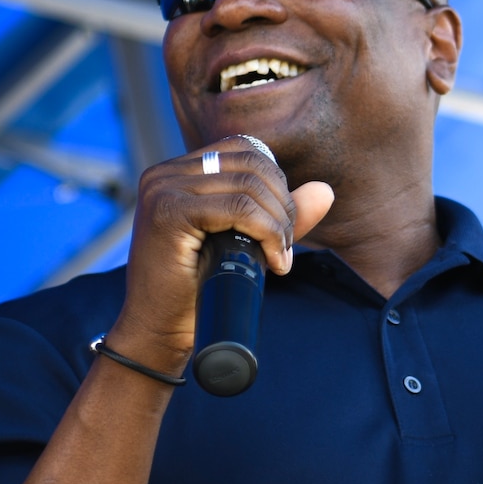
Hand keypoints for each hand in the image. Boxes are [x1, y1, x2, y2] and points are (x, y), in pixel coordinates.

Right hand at [110, 140, 333, 371]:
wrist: (158, 332)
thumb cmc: (195, 292)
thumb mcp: (241, 243)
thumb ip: (278, 215)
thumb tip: (325, 190)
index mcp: (175, 173)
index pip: (243, 150)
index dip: (276, 183)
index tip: (281, 229)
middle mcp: (164, 174)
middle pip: (251, 164)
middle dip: (282, 204)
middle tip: (285, 247)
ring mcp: (162, 190)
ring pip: (248, 186)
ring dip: (278, 223)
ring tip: (279, 257)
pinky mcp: (168, 212)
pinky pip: (238, 208)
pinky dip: (267, 232)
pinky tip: (273, 261)